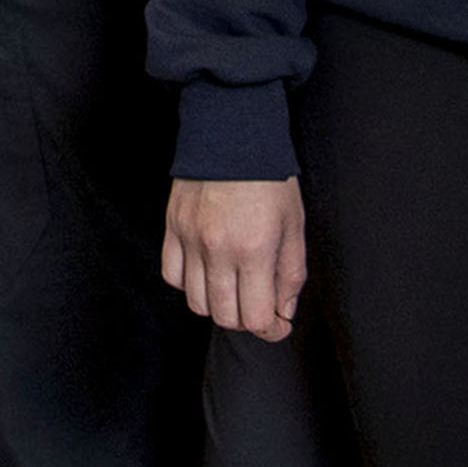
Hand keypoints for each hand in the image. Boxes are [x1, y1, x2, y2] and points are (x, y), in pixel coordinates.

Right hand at [162, 176, 306, 337]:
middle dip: (247, 321)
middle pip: (225, 317)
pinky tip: (207, 273)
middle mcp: (219, 249)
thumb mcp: (295, 226)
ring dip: (218, 306)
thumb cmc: (269, 180)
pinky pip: (172, 277)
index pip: (256, 318)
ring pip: (197, 303)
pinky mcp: (173, 229)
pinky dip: (189, 285)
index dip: (271, 329)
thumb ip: (291, 274)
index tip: (278, 323)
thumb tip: (283, 312)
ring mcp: (190, 240)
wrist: (232, 136)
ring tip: (233, 290)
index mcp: (255, 249)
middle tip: (258, 306)